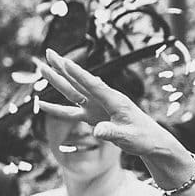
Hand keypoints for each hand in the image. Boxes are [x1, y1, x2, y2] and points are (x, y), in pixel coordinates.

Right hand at [36, 52, 189, 167]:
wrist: (151, 142)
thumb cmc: (143, 138)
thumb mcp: (128, 137)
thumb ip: (112, 132)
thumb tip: (97, 131)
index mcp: (114, 100)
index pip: (93, 84)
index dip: (78, 74)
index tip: (65, 61)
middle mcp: (103, 100)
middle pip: (78, 82)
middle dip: (62, 68)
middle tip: (48, 53)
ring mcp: (96, 108)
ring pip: (72, 92)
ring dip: (57, 81)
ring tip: (43, 69)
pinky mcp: (92, 117)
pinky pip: (70, 112)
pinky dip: (56, 108)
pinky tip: (43, 104)